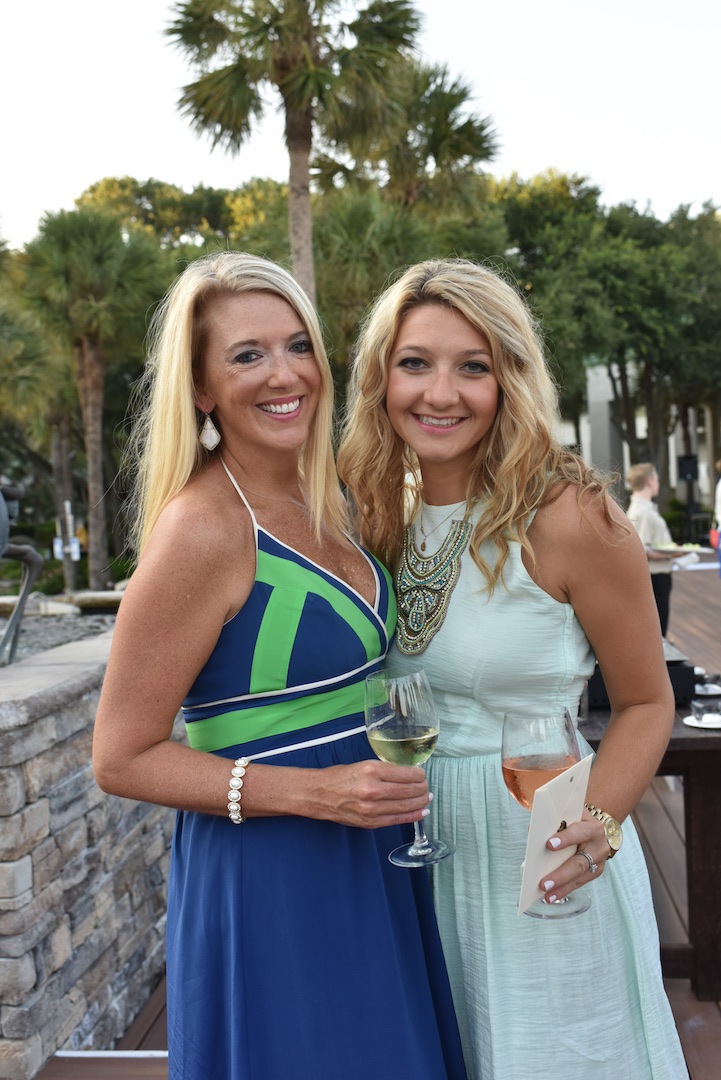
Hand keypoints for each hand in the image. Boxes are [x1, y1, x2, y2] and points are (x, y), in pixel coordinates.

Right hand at [309, 760, 430, 829]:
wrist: (319, 795)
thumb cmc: (340, 777)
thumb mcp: (363, 765)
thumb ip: (386, 771)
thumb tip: (410, 774)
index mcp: (371, 771)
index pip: (406, 774)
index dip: (419, 775)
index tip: (422, 774)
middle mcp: (372, 790)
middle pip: (409, 790)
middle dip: (422, 788)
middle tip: (426, 786)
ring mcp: (372, 809)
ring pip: (406, 806)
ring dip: (421, 802)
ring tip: (426, 797)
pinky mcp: (370, 822)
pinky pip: (398, 820)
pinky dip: (413, 816)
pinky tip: (422, 811)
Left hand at [538, 817, 609, 902]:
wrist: (595, 828)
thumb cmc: (577, 820)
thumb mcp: (569, 815)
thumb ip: (555, 821)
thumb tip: (533, 833)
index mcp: (592, 827)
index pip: (579, 832)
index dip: (565, 838)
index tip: (549, 844)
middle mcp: (598, 846)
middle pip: (579, 863)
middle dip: (560, 874)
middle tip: (544, 884)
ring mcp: (598, 861)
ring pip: (579, 877)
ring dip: (561, 887)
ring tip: (546, 894)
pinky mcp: (595, 872)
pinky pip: (578, 883)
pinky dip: (564, 890)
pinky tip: (551, 896)